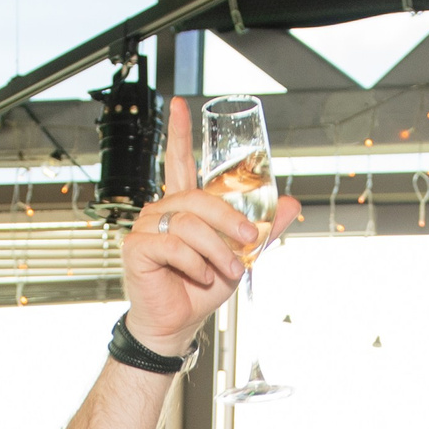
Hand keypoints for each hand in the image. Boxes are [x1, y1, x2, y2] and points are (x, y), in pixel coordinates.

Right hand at [121, 95, 302, 356]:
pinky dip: (195, 263)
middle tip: (249, 239)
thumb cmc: (202, 288)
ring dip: (217, 249)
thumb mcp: (240, 255)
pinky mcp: (137, 247)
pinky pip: (173, 244)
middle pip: (198, 198)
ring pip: (189, 223)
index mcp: (184, 208)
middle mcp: (163, 211)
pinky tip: (200, 275)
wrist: (180, 323)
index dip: (180, 134)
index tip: (180, 105)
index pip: (179, 162)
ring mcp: (147, 227)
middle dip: (229, 219)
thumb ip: (262, 228)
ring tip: (228, 270)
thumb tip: (290, 204)